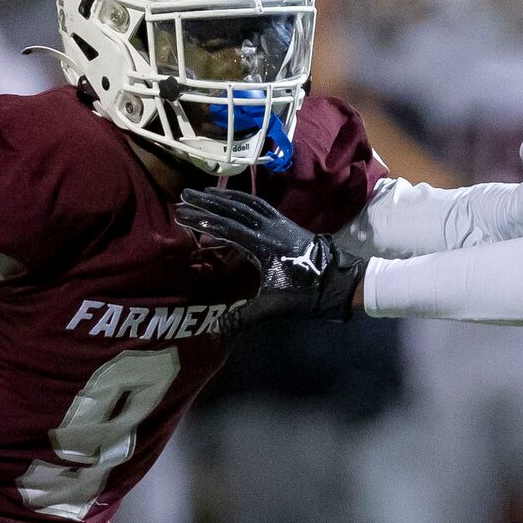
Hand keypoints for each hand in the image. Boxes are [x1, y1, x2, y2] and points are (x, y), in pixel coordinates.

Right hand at [176, 186, 364, 328]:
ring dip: (224, 197)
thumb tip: (215, 331)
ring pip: (247, 203)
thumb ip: (243, 317)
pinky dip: (243, 199)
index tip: (180, 212)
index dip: (201, 219)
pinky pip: (260, 205)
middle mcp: (270, 228)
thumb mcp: (274, 307)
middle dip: (207, 201)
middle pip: (233, 209)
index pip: (226, 227)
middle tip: (184, 194)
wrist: (342, 281)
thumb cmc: (308, 294)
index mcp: (263, 245)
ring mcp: (280, 223)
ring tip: (204, 192)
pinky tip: (236, 200)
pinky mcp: (288, 224)